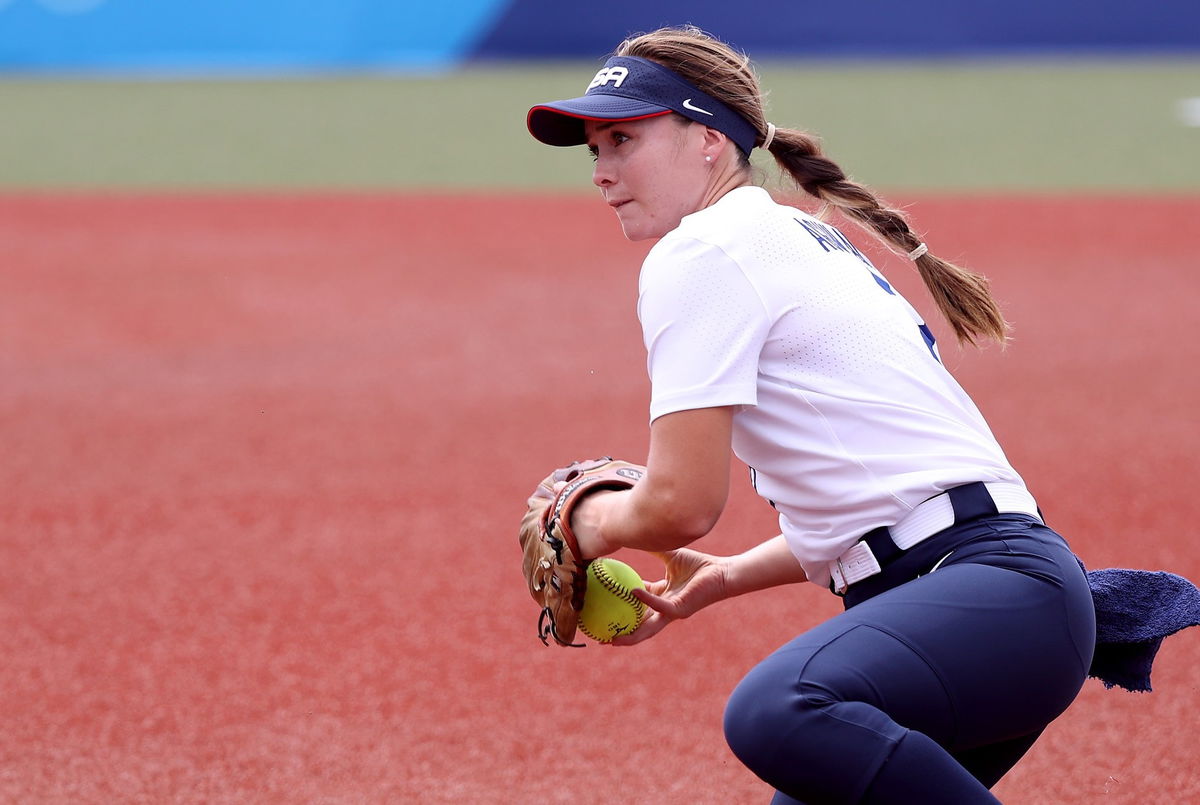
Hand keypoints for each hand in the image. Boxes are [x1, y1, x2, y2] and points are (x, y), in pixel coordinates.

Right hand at [611, 548, 730, 644]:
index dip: (618, 608)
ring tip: (611, 638)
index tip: (600, 608)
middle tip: (600, 637)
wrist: (722, 572)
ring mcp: (671, 612)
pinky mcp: (680, 609)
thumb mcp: (669, 555)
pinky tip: (632, 592)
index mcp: (660, 597)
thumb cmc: (699, 565)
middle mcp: (664, 608)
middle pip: (637, 626)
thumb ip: (653, 548)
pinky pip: (659, 606)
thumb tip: (636, 532)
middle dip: (620, 635)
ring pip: (647, 629)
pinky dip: (646, 600)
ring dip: (629, 635)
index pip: (635, 606)